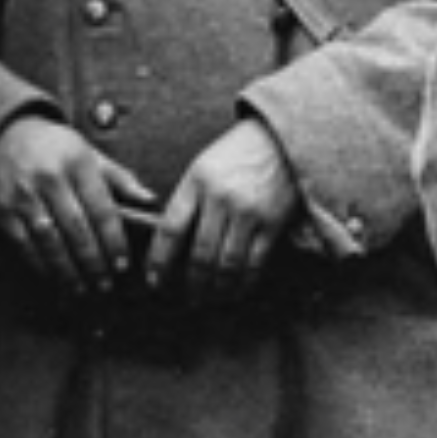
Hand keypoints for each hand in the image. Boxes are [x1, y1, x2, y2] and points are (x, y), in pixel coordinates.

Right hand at [0, 114, 156, 294]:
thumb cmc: (53, 147)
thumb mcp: (87, 152)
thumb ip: (119, 178)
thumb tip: (150, 201)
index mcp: (77, 162)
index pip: (101, 209)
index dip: (113, 240)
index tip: (122, 264)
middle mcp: (49, 178)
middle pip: (76, 229)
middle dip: (93, 261)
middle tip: (105, 284)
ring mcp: (22, 195)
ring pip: (49, 241)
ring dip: (68, 270)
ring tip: (82, 288)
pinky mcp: (0, 209)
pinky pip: (23, 244)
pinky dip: (41, 264)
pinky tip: (55, 277)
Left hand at [150, 118, 299, 302]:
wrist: (282, 138)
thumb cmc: (238, 154)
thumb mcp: (204, 166)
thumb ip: (188, 200)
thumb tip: (172, 244)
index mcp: (197, 181)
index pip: (170, 229)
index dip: (159, 260)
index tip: (154, 281)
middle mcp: (221, 197)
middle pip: (199, 254)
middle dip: (191, 284)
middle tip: (188, 299)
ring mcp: (249, 211)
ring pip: (227, 264)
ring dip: (217, 289)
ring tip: (211, 299)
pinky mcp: (273, 222)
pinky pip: (255, 262)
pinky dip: (244, 282)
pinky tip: (237, 290)